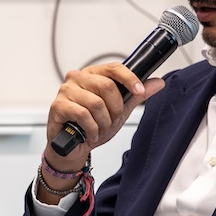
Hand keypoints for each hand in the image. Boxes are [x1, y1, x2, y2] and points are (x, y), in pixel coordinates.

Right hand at [41, 63, 164, 191]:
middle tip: (112, 120)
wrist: (73, 147)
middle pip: (107, 86)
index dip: (129, 78)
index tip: (140, 91)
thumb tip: (157, 82)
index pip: (114, 68)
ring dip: (103, 122)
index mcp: (93, 74)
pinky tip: (90, 133)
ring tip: (100, 129)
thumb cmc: (92, 126)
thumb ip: (136, 96)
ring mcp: (65, 90)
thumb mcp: (119, 111)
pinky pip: (83, 114)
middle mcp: (78, 78)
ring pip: (96, 103)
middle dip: (115, 109)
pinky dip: (91, 128)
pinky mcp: (58, 106)